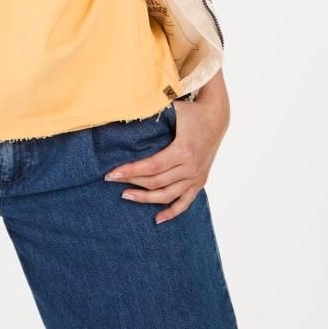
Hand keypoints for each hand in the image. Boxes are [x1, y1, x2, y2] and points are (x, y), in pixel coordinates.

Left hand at [104, 71, 230, 223]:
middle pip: (156, 182)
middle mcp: (191, 168)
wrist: (216, 117)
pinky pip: (185, 202)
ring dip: (146, 198)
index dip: (130, 171)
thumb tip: (126, 112)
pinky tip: (157, 219)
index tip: (111, 174)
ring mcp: (196, 177)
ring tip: (125, 195)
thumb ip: (152, 113)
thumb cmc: (190, 111)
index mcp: (183, 151)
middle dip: (131, 181)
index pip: (151, 167)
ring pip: (168, 195)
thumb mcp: (172, 109)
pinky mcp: (200, 182)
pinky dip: (172, 212)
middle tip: (112, 180)